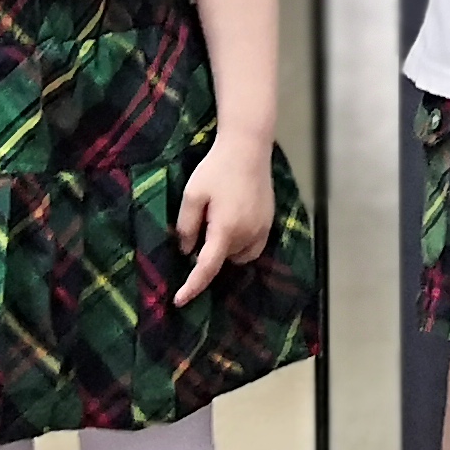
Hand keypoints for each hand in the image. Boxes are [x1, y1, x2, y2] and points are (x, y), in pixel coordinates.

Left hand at [173, 129, 278, 303]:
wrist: (248, 148)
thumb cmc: (216, 169)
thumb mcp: (192, 194)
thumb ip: (187, 226)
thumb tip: (187, 251)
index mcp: (225, 229)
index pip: (207, 268)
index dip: (192, 287)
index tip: (179, 301)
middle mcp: (247, 234)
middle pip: (222, 259)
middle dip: (208, 251)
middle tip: (200, 223)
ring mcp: (262, 229)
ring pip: (238, 255)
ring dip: (224, 249)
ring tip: (216, 222)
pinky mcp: (269, 222)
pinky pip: (252, 247)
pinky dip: (240, 246)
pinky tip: (233, 226)